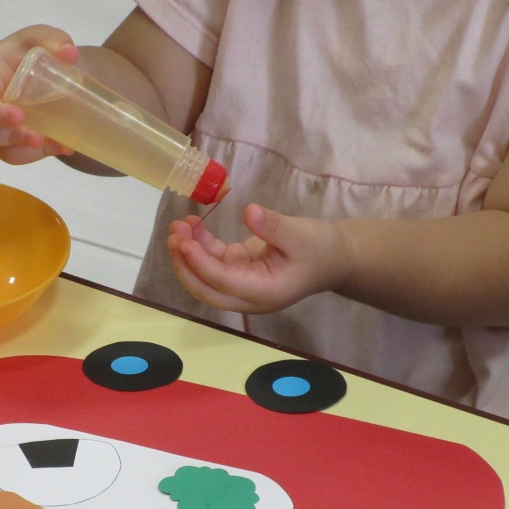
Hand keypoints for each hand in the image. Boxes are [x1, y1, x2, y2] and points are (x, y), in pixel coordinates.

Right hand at [0, 25, 77, 163]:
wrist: (44, 69)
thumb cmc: (33, 50)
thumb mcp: (42, 38)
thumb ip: (54, 39)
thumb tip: (70, 54)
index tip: (20, 117)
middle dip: (8, 140)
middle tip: (37, 138)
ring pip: (0, 150)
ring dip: (29, 153)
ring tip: (58, 145)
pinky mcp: (9, 141)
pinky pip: (17, 156)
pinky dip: (39, 155)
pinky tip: (62, 146)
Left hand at [166, 204, 352, 313]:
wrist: (335, 258)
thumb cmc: (322, 249)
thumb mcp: (302, 234)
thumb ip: (274, 227)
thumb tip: (250, 212)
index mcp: (264, 293)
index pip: (223, 282)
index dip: (200, 263)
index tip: (183, 241)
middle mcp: (247, 295)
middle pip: (206, 289)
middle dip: (185, 264)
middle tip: (173, 236)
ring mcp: (241, 285)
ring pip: (205, 277)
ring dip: (188, 254)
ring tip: (178, 225)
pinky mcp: (239, 270)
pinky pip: (213, 262)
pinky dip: (200, 246)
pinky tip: (192, 225)